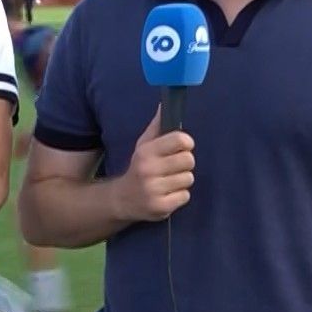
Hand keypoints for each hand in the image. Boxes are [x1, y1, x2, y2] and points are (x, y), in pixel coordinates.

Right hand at [112, 106, 195, 222]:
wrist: (122, 199)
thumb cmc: (139, 168)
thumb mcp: (143, 146)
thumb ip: (157, 126)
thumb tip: (164, 104)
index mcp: (146, 152)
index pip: (181, 140)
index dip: (185, 144)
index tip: (181, 148)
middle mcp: (148, 170)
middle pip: (189, 160)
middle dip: (184, 164)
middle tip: (173, 168)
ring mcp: (154, 190)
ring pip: (188, 179)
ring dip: (181, 181)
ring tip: (168, 182)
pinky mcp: (160, 207)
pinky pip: (185, 196)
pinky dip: (179, 196)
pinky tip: (167, 194)